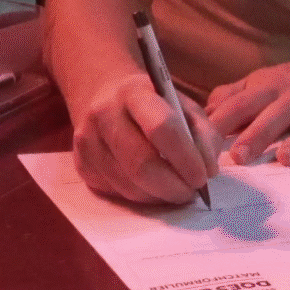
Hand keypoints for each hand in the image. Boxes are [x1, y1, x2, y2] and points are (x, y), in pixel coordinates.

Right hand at [72, 72, 221, 205]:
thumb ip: (203, 134)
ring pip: (129, 186)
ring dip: (159, 196)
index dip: (185, 158)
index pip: (161, 127)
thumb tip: (207, 171)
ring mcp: (87, 142)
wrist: (103, 96)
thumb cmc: (153, 104)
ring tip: (175, 190)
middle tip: (191, 192)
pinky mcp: (82, 166)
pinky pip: (117, 193)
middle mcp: (104, 114)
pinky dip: (142, 197)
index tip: (203, 177)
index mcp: (134, 92)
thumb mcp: (184, 105)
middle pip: (141, 164)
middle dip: (172, 186)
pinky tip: (152, 187)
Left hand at [207, 53, 289, 166]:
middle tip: (238, 157)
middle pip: (277, 114)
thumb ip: (232, 96)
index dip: (224, 122)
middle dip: (257, 135)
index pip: (243, 103)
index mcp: (271, 86)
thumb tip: (200, 115)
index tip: (204, 143)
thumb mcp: (262, 81)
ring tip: (284, 160)